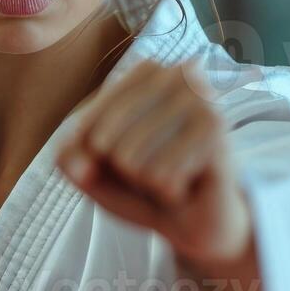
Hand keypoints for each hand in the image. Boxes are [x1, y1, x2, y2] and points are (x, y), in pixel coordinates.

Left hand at [55, 59, 251, 265]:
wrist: (197, 219)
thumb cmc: (142, 184)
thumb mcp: (94, 170)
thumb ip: (71, 160)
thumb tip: (79, 167)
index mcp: (146, 71)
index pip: (85, 123)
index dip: (92, 158)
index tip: (119, 162)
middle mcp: (178, 74)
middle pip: (103, 141)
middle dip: (122, 171)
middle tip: (151, 171)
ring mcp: (202, 100)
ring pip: (129, 159)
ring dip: (146, 182)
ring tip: (169, 175)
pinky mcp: (217, 133)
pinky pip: (159, 176)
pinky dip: (167, 192)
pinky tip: (187, 184)